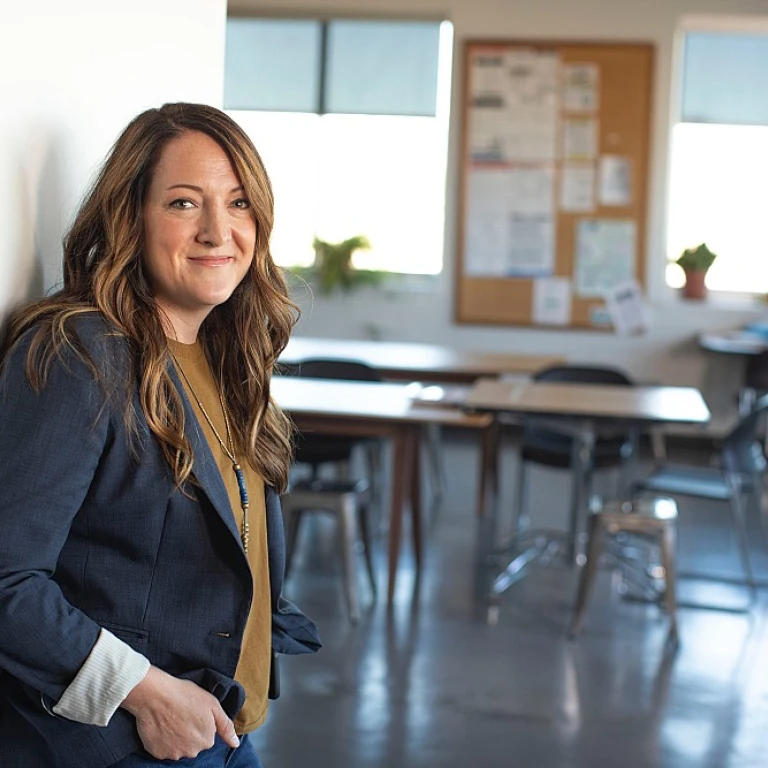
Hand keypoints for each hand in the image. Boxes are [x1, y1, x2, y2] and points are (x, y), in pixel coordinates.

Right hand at [121, 666, 239, 759]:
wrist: (155, 695)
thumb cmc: (185, 695)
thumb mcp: (213, 705)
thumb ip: (226, 726)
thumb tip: (235, 744)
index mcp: (207, 740)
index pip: (207, 735)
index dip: (201, 721)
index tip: (193, 710)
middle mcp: (192, 752)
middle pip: (194, 743)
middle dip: (190, 731)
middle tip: (182, 714)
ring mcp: (173, 754)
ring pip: (179, 747)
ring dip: (176, 737)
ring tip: (171, 718)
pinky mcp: (157, 753)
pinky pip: (163, 749)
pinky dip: (163, 740)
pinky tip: (162, 725)